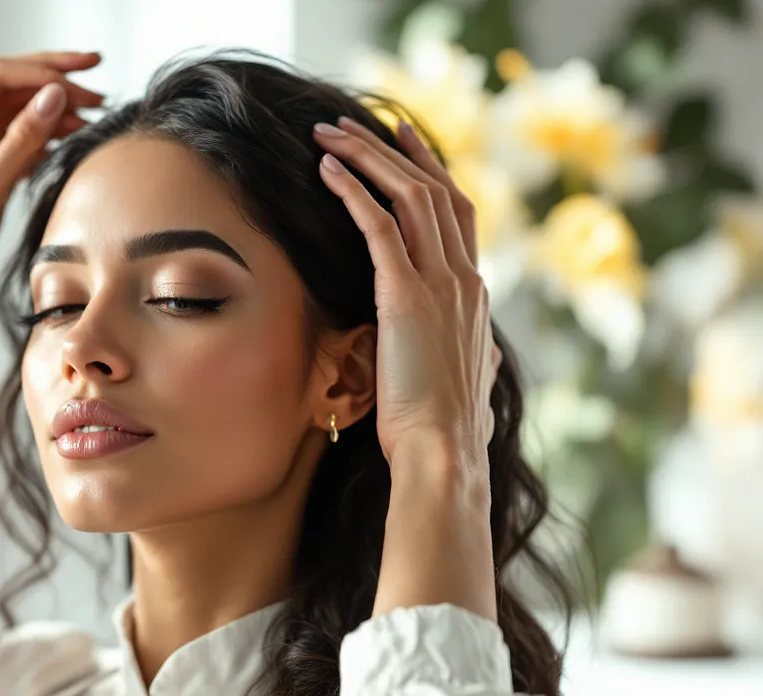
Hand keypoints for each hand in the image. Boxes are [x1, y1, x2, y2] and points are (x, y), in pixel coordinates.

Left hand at [0, 51, 104, 303]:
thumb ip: (21, 140)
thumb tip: (53, 98)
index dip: (43, 70)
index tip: (80, 75)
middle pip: (11, 86)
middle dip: (54, 79)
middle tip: (95, 74)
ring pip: (18, 110)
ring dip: (54, 109)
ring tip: (93, 111)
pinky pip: (18, 137)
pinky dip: (46, 135)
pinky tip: (72, 135)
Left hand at [313, 117, 500, 468]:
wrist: (443, 454)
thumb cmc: (445, 431)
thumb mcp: (470, 385)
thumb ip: (477, 360)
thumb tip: (486, 363)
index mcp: (475, 295)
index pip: (458, 214)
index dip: (433, 173)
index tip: (407, 145)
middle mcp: (465, 279)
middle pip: (436, 190)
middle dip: (398, 151)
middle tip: (364, 122)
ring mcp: (441, 284)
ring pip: (409, 196)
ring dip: (369, 158)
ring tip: (331, 135)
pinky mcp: (407, 296)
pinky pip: (380, 227)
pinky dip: (354, 192)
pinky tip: (328, 171)